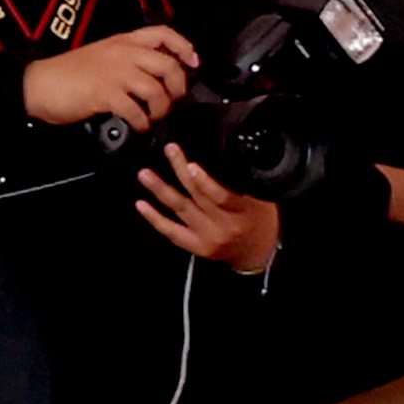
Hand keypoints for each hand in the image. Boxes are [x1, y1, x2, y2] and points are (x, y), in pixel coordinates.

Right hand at [21, 26, 194, 133]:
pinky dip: (142, 122)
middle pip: (169, 66)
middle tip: (171, 100)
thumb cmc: (68, 73)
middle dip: (178, 88)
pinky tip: (137, 125)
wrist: (38, 84)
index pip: (163, 34)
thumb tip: (157, 76)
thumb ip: (128, 59)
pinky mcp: (106, 94)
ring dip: (161, 109)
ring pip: (157, 90)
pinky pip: (137, 110)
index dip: (184, 47)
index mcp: (123, 42)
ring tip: (152, 116)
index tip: (193, 62)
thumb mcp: (102, 55)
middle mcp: (123, 53)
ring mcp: (115, 73)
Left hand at [129, 150, 278, 273]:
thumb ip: (242, 185)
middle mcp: (225, 225)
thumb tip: (217, 159)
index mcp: (244, 212)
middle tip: (169, 151)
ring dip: (160, 190)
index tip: (192, 165)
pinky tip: (142, 204)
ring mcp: (208, 236)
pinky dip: (155, 218)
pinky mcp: (196, 246)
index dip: (205, 182)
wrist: (259, 253)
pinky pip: (172, 231)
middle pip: (197, 195)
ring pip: (181, 209)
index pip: (223, 196)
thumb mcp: (262, 200)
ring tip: (145, 175)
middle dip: (180, 170)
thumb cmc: (262, 221)